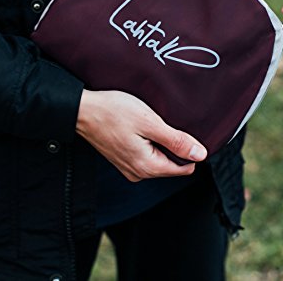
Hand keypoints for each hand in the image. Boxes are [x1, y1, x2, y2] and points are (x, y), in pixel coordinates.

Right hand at [76, 89, 207, 181]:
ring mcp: (129, 167)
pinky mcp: (123, 159)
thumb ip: (176, 141)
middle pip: (171, 163)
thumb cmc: (113, 112)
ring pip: (159, 157)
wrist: (83, 110)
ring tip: (147, 122)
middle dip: (172, 143)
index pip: (184, 168)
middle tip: (159, 121)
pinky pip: (146, 153)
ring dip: (159, 140)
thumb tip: (200, 154)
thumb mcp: (150, 123)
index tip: (180, 130)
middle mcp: (139, 173)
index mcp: (148, 167)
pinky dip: (148, 140)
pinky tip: (139, 126)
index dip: (188, 148)